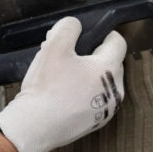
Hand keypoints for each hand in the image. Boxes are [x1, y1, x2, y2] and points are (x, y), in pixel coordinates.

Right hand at [0, 17, 126, 151]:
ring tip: (61, 75)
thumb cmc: (46, 88)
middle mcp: (114, 91)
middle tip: (66, 54)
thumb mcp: (54, 46)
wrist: (35, 126)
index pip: (117, 42)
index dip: (102, 34)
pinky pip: (93, 100)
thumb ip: (68, 28)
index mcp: (109, 70)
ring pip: (100, 82)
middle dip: (90, 54)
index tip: (86, 35)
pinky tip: (61, 93)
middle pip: (109, 62)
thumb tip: (74, 25)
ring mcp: (105, 109)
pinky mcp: (94, 122)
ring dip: (85, 75)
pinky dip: (81, 93)